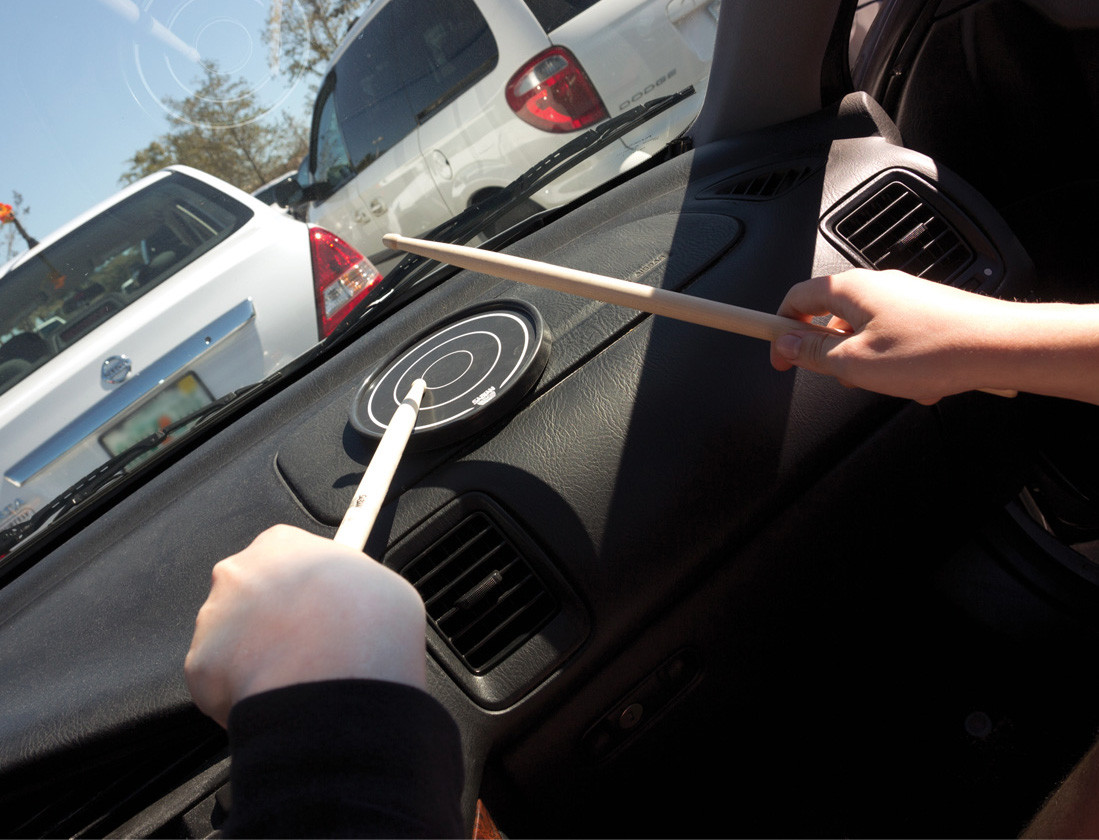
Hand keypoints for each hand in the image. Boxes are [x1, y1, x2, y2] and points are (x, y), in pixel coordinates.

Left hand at [185, 525, 426, 727]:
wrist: (337, 676)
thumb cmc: (366, 623)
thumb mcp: (383, 585)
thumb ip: (351, 584)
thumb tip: (353, 604)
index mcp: (281, 544)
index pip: (284, 557)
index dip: (302, 587)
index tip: (314, 605)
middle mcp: (238, 573)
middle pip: (251, 596)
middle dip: (272, 620)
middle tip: (307, 646)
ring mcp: (214, 619)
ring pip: (232, 639)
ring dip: (256, 656)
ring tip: (295, 676)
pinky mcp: (200, 665)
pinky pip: (220, 680)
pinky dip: (242, 692)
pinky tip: (276, 696)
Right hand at [768, 269, 1010, 403]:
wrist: (999, 346)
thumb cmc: (932, 350)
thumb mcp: (855, 362)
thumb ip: (814, 353)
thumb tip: (786, 344)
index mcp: (850, 289)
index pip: (795, 298)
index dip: (779, 329)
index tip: (779, 356)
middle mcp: (876, 285)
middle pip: (829, 317)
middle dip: (830, 353)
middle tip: (841, 377)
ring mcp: (903, 297)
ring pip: (863, 332)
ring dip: (866, 362)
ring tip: (888, 381)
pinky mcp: (926, 311)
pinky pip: (893, 338)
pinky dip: (895, 361)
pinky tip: (915, 380)